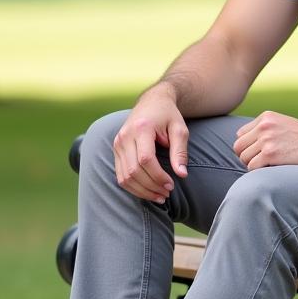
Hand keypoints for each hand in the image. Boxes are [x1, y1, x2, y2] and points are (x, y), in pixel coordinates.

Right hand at [112, 85, 188, 201]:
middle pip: (133, 170)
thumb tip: (182, 174)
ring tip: (159, 196)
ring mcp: (117, 143)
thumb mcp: (180, 129)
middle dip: (151, 187)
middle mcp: (125, 136)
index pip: (145, 159)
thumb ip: (180, 151)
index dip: (158, 176)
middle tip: (167, 194)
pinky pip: (120, 175)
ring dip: (141, 191)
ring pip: (124, 176)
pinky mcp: (116, 150)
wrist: (152, 101)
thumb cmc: (168, 115)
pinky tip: (147, 191)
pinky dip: (133, 187)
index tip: (171, 185)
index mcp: (141, 128)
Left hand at [233, 111, 297, 168]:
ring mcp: (266, 140)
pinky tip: (271, 168)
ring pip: (244, 158)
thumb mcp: (283, 123)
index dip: (247, 146)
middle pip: (238, 147)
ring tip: (267, 165)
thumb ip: (265, 129)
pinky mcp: (270, 154)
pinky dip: (258, 171)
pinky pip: (252, 167)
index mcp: (265, 117)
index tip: (258, 152)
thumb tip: (248, 143)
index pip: (240, 134)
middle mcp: (263, 126)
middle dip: (246, 156)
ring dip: (253, 164)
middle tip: (259, 161)